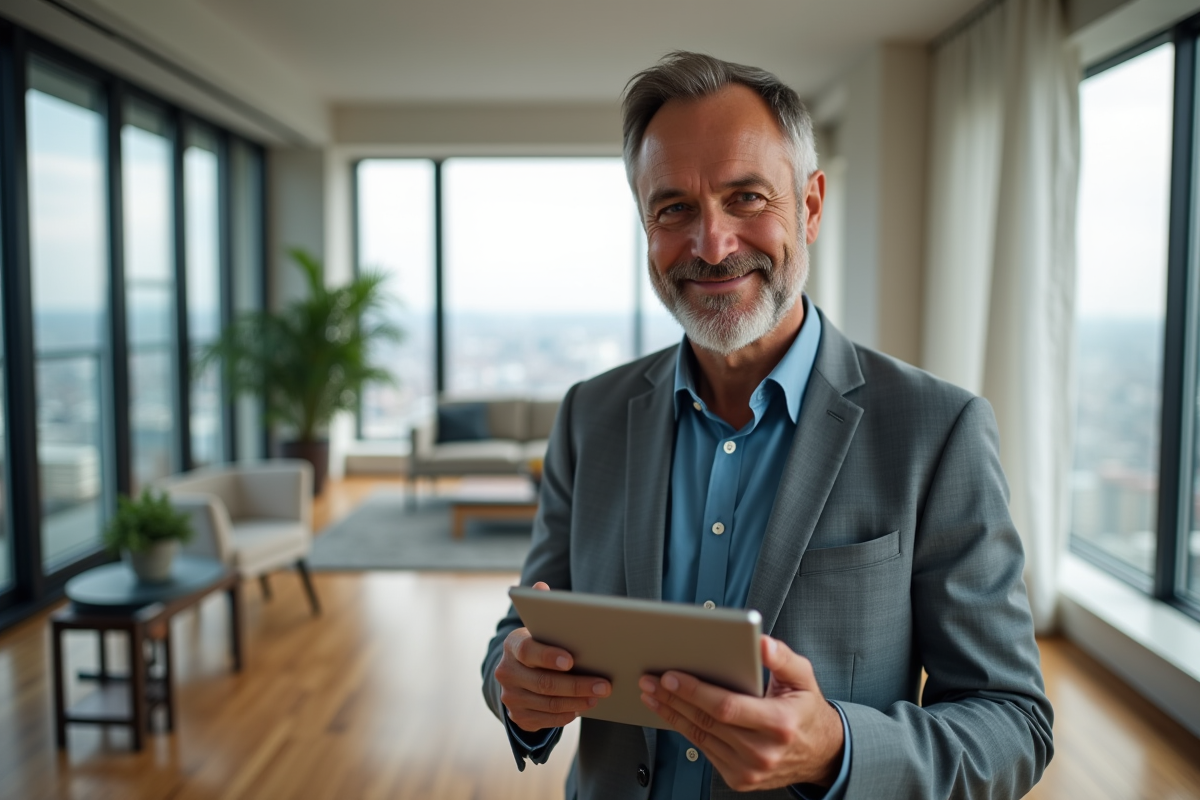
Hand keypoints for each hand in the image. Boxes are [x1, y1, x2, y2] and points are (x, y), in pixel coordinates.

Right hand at [493, 581, 611, 731]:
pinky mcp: (519, 716)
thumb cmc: (537, 645)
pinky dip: (566, 714)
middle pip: (544, 682)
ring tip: (598, 696)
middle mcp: (506, 672)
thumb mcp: (536, 627)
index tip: (571, 660)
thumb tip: (541, 587)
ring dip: (576, 701)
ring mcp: (510, 697)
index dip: (548, 656)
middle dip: (577, 684)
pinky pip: (546, 719)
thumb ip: (542, 608)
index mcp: (512, 646)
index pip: (528, 651)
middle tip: (604, 685)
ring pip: (548, 703)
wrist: (515, 674)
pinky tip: (583, 707)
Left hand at [638, 635, 843, 790]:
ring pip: (700, 737)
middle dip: (674, 698)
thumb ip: (782, 658)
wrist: (820, 753)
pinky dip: (684, 729)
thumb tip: (761, 642)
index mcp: (779, 724)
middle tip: (650, 679)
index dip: (695, 692)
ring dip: (671, 713)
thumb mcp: (803, 677)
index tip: (671, 676)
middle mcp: (764, 752)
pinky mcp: (739, 779)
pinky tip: (671, 712)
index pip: (727, 707)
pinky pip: (704, 750)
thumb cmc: (806, 709)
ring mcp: (750, 770)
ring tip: (652, 693)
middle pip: (707, 721)